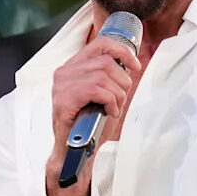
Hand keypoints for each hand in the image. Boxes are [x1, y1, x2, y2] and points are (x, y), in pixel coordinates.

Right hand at [45, 29, 141, 195]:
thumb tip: (131, 64)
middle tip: (122, 99)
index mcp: (73, 66)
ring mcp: (61, 86)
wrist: (74, 151)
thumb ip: (111, 77)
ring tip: (114, 107)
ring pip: (103, 76)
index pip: (100, 44)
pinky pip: (97, 90)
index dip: (123, 52)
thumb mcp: (103, 95)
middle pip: (106, 62)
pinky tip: (109, 112)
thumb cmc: (90, 124)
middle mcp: (64, 72)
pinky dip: (110, 101)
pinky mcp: (63, 101)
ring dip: (117, 94)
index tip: (135, 66)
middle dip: (123, 81)